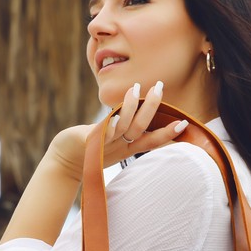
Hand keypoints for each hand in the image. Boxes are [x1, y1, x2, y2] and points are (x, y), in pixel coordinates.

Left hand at [47, 81, 188, 179]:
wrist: (65, 162)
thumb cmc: (89, 148)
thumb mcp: (111, 139)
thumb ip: (124, 127)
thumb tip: (139, 110)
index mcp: (127, 147)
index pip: (152, 140)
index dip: (168, 133)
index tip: (185, 123)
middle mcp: (120, 146)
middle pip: (141, 130)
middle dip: (152, 109)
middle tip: (160, 88)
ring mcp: (105, 144)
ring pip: (124, 127)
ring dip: (132, 108)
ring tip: (137, 88)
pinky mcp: (89, 142)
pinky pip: (103, 132)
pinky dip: (111, 124)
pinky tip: (115, 115)